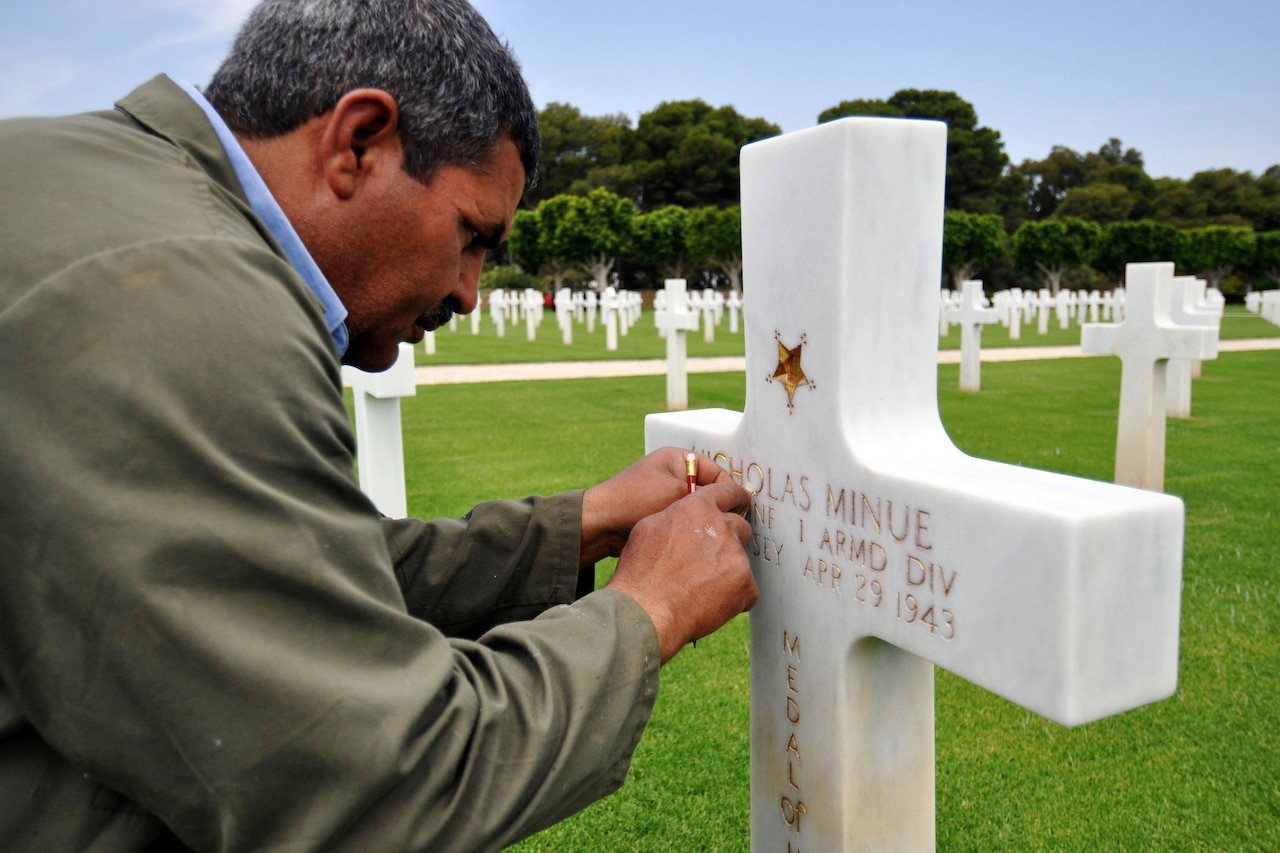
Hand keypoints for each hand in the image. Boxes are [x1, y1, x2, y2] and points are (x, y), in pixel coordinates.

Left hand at [579, 447, 745, 566]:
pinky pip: (682, 522)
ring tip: (712, 537)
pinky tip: (695, 543)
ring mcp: (664, 494)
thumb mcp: (677, 494)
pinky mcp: (657, 514)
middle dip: (717, 509)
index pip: (717, 473)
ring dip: (702, 522)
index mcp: (678, 458)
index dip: (731, 493)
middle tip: (729, 528)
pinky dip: (689, 530)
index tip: (742, 512)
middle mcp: (672, 473)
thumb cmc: (635, 501)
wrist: (599, 524)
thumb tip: (738, 502)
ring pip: (696, 510)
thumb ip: (709, 497)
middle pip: (708, 492)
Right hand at [602, 480, 757, 664]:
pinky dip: (734, 596)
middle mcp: (721, 526)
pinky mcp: (745, 583)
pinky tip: (710, 603)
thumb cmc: (641, 572)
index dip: (735, 498)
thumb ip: (676, 515)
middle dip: (728, 540)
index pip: (727, 492)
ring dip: (728, 569)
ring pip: (740, 559)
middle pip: (739, 526)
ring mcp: (736, 555)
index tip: (740, 502)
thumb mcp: (649, 528)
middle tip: (708, 560)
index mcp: (698, 508)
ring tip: (701, 586)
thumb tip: (686, 516)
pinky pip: (747, 588)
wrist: (646, 611)